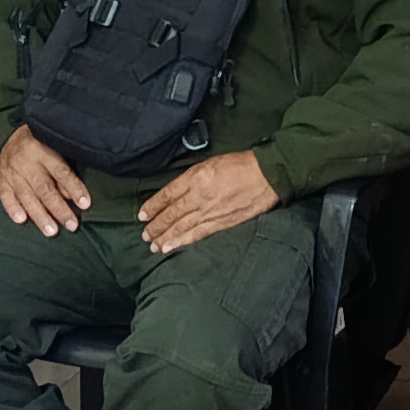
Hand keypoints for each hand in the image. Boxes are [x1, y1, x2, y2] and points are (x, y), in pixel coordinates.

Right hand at [0, 125, 94, 235]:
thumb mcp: (54, 147)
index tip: (85, 204)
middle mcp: (27, 163)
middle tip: (72, 225)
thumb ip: (62, 169)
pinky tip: (22, 220)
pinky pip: (6, 196)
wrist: (7, 136)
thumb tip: (73, 195)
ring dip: (40, 215)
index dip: (74, 188)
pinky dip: (13, 209)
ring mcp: (12, 173)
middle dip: (59, 209)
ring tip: (52, 231)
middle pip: (45, 189)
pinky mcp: (2, 181)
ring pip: (27, 196)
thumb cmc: (39, 144)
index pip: (61, 172)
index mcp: (43, 151)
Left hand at [137, 151, 277, 254]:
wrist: (267, 175)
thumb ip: (192, 177)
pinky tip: (172, 247)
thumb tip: (177, 191)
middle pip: (172, 214)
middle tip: (145, 235)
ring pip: (181, 226)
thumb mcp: (210, 162)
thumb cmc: (240, 164)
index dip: (153, 206)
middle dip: (156, 225)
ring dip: (165, 237)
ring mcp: (210, 211)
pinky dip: (183, 241)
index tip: (142, 215)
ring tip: (153, 246)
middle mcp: (198, 196)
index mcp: (195, 177)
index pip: (167, 195)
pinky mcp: (221, 222)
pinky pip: (198, 234)